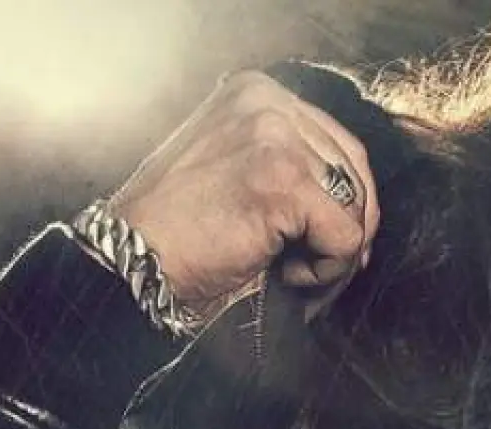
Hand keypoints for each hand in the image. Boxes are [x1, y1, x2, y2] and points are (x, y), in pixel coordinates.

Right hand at [105, 71, 379, 321]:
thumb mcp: (232, 164)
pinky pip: (346, 238)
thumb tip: (355, 199)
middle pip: (354, 171)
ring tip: (292, 269)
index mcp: (257, 92)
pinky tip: (286, 274)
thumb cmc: (177, 228)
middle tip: (320, 265)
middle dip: (349, 226)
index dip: (346, 200)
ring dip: (334, 252)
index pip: (339, 143)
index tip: (328, 239)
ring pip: (355, 206)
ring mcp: (277, 139)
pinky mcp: (286, 183)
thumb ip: (285, 159)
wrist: (134, 258)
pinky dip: (327, 270)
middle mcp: (269, 103)